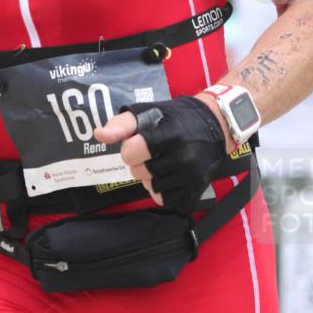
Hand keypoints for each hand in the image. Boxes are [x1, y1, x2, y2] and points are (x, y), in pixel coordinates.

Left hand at [94, 95, 235, 212]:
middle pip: (139, 172)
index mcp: (171, 135)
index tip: (138, 142)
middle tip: (151, 152)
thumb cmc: (175, 117)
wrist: (214, 125)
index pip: (132, 152)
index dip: (129, 148)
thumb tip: (99, 135)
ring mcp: (192, 176)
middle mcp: (184, 157)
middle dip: (139, 162)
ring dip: (149, 177)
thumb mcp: (148, 112)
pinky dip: (161, 190)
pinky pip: (164, 200)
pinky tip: (168, 175)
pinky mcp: (196, 189)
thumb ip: (121, 124)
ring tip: (160, 162)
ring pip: (151, 187)